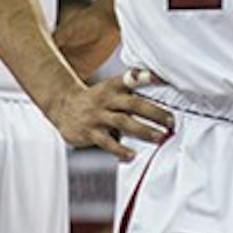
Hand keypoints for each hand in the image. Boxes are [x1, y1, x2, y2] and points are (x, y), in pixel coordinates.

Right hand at [46, 69, 173, 159]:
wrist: (62, 106)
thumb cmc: (94, 99)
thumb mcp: (109, 88)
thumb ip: (129, 87)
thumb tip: (156, 83)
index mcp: (112, 87)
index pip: (129, 79)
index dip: (144, 77)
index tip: (159, 78)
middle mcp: (106, 99)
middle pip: (133, 103)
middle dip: (154, 112)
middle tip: (170, 121)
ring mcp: (97, 116)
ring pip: (123, 122)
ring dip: (143, 130)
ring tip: (159, 137)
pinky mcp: (89, 132)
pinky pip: (107, 142)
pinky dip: (120, 149)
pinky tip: (132, 155)